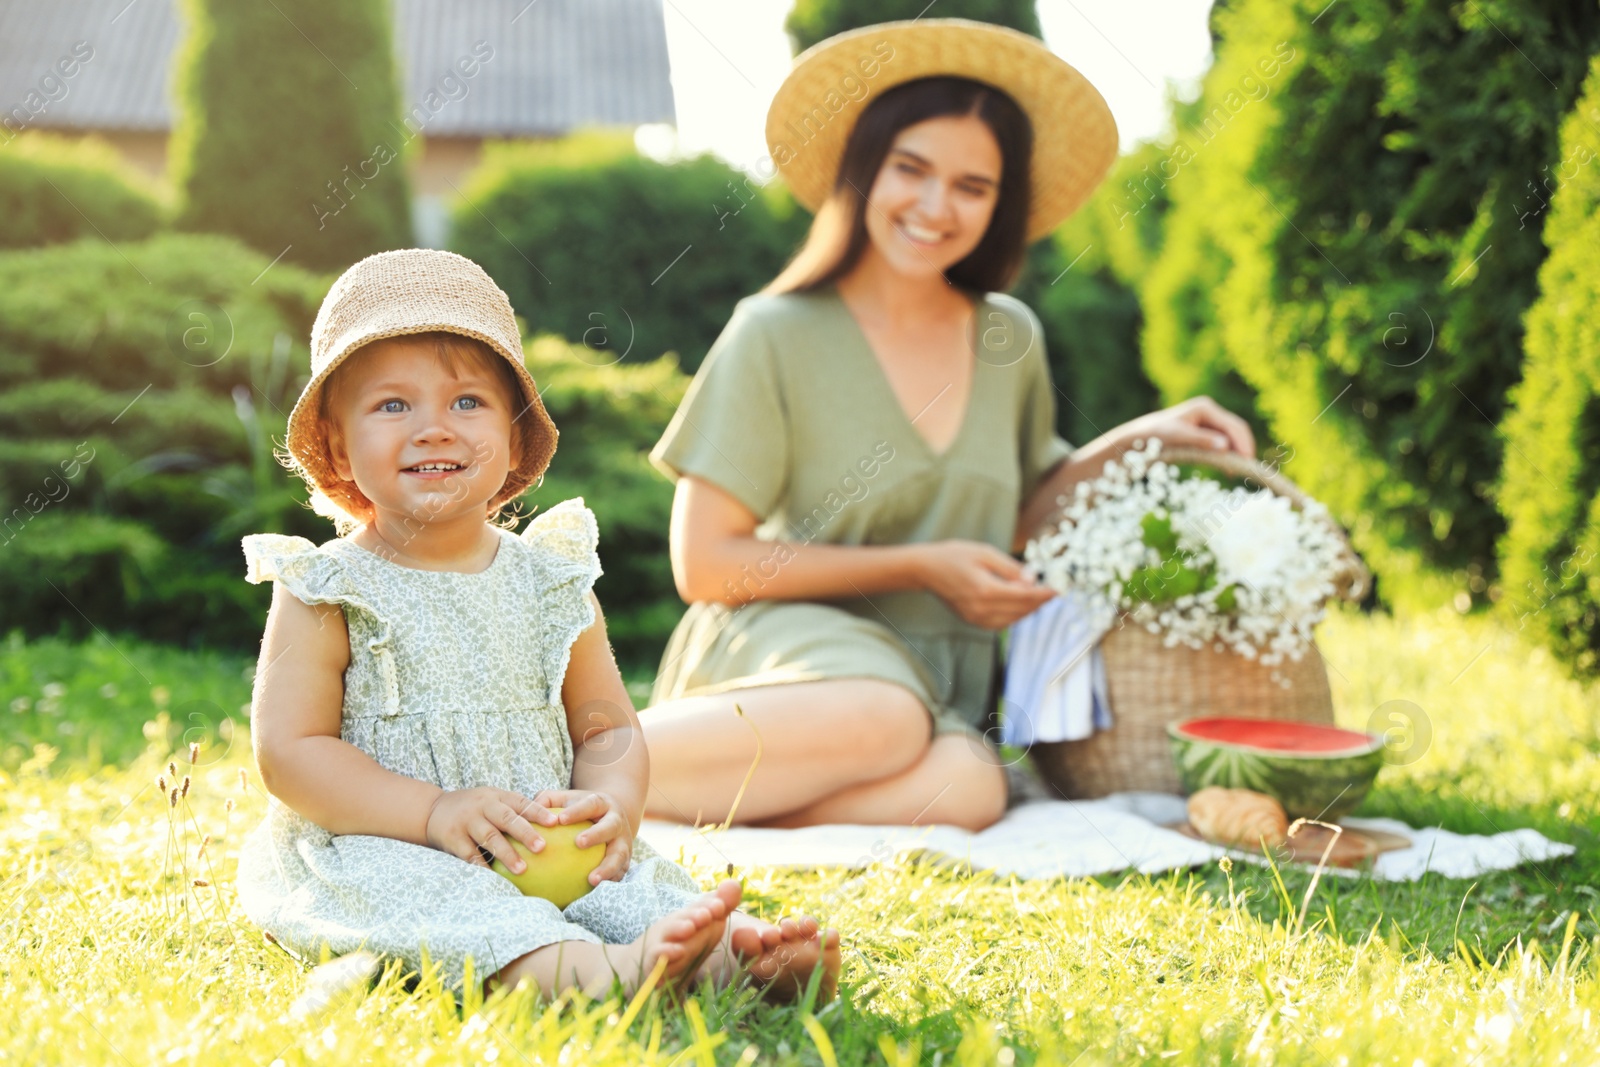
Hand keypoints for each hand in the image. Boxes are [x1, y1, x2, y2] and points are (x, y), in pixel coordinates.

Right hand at [424, 787, 558, 873]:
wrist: (432, 810)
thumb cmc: (474, 808)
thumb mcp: (492, 800)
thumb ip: (514, 810)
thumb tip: (553, 825)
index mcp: (496, 797)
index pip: (520, 802)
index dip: (538, 811)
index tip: (555, 822)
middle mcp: (482, 807)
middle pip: (506, 819)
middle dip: (525, 833)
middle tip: (542, 847)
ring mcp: (467, 822)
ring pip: (489, 837)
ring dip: (507, 854)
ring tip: (522, 869)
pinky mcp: (452, 838)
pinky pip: (470, 854)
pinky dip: (482, 866)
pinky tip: (495, 877)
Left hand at [532, 787, 632, 886]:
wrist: (613, 816)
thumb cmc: (581, 809)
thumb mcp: (567, 799)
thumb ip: (548, 801)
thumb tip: (526, 810)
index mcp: (602, 804)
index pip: (591, 804)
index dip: (578, 811)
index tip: (561, 819)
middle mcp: (617, 821)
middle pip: (610, 827)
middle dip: (597, 835)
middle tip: (579, 843)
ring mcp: (624, 842)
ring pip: (619, 854)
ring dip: (608, 868)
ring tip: (592, 880)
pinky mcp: (626, 860)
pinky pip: (620, 873)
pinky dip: (610, 883)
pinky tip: (594, 893)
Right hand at [917, 540, 1054, 629]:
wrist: (926, 569)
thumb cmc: (954, 555)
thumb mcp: (985, 553)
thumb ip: (1010, 568)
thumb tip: (1032, 579)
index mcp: (985, 590)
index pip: (1024, 596)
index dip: (1044, 594)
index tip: (1058, 589)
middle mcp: (981, 609)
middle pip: (1021, 611)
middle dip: (1039, 602)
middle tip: (1052, 592)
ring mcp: (975, 618)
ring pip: (1012, 620)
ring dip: (1028, 611)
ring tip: (1038, 598)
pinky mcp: (972, 621)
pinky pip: (1000, 623)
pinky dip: (1014, 616)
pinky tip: (1019, 605)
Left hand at [1115, 396, 1255, 457]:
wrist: (1141, 435)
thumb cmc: (1156, 434)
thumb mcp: (1179, 437)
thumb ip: (1202, 440)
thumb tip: (1225, 446)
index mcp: (1206, 408)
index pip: (1233, 425)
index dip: (1243, 443)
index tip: (1248, 460)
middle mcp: (1210, 411)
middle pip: (1236, 429)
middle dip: (1244, 448)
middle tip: (1249, 468)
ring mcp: (1208, 421)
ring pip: (1232, 436)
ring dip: (1237, 452)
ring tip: (1239, 470)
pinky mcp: (1205, 431)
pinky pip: (1223, 442)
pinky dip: (1228, 454)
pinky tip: (1228, 468)